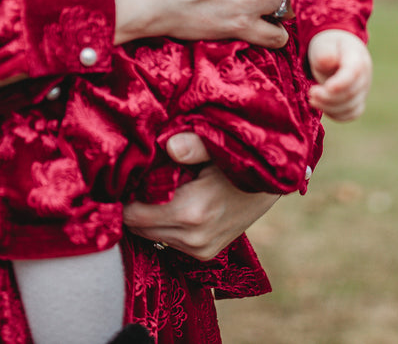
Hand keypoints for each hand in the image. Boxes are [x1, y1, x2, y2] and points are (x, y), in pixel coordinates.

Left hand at [122, 132, 278, 260]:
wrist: (274, 180)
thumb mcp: (219, 144)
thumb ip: (194, 144)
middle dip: (133, 204)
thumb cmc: (241, 156)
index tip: (124, 174)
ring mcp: (200, 250)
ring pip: (150, 235)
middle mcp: (193, 238)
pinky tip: (171, 201)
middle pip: (137, 227)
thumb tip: (171, 146)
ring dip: (147, 214)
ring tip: (156, 187)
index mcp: (192, 211)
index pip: (132, 214)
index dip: (123, 193)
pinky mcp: (204, 254)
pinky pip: (166, 240)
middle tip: (136, 177)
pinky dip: (162, 223)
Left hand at [307, 29, 371, 121]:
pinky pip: (351, 114)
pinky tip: (321, 106)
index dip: (340, 83)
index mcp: (357, 58)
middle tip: (311, 93)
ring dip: (329, 107)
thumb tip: (328, 61)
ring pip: (351, 107)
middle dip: (328, 97)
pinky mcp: (358, 101)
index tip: (323, 88)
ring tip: (312, 99)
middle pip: (351, 93)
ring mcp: (363, 90)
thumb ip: (325, 52)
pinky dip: (336, 115)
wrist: (336, 52)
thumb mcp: (323, 45)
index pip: (353, 73)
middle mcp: (364, 76)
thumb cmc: (328, 47)